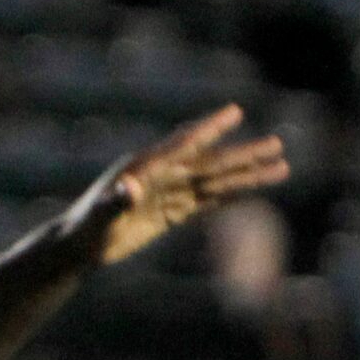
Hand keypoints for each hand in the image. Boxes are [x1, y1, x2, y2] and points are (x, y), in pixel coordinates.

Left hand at [68, 104, 288, 265]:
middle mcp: (163, 174)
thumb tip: (129, 189)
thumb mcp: (100, 218)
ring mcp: (169, 192)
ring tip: (281, 167)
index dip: (209, 129)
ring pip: (216, 181)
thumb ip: (115, 202)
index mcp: (146, 167)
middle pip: (211, 161)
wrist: (78, 246)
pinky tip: (252, 189)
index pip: (185, 145)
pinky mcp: (171, 212)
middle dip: (245, 154)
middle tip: (278, 144)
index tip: (235, 113)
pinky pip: (207, 201)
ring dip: (247, 175)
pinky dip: (231, 195)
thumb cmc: (85, 229)